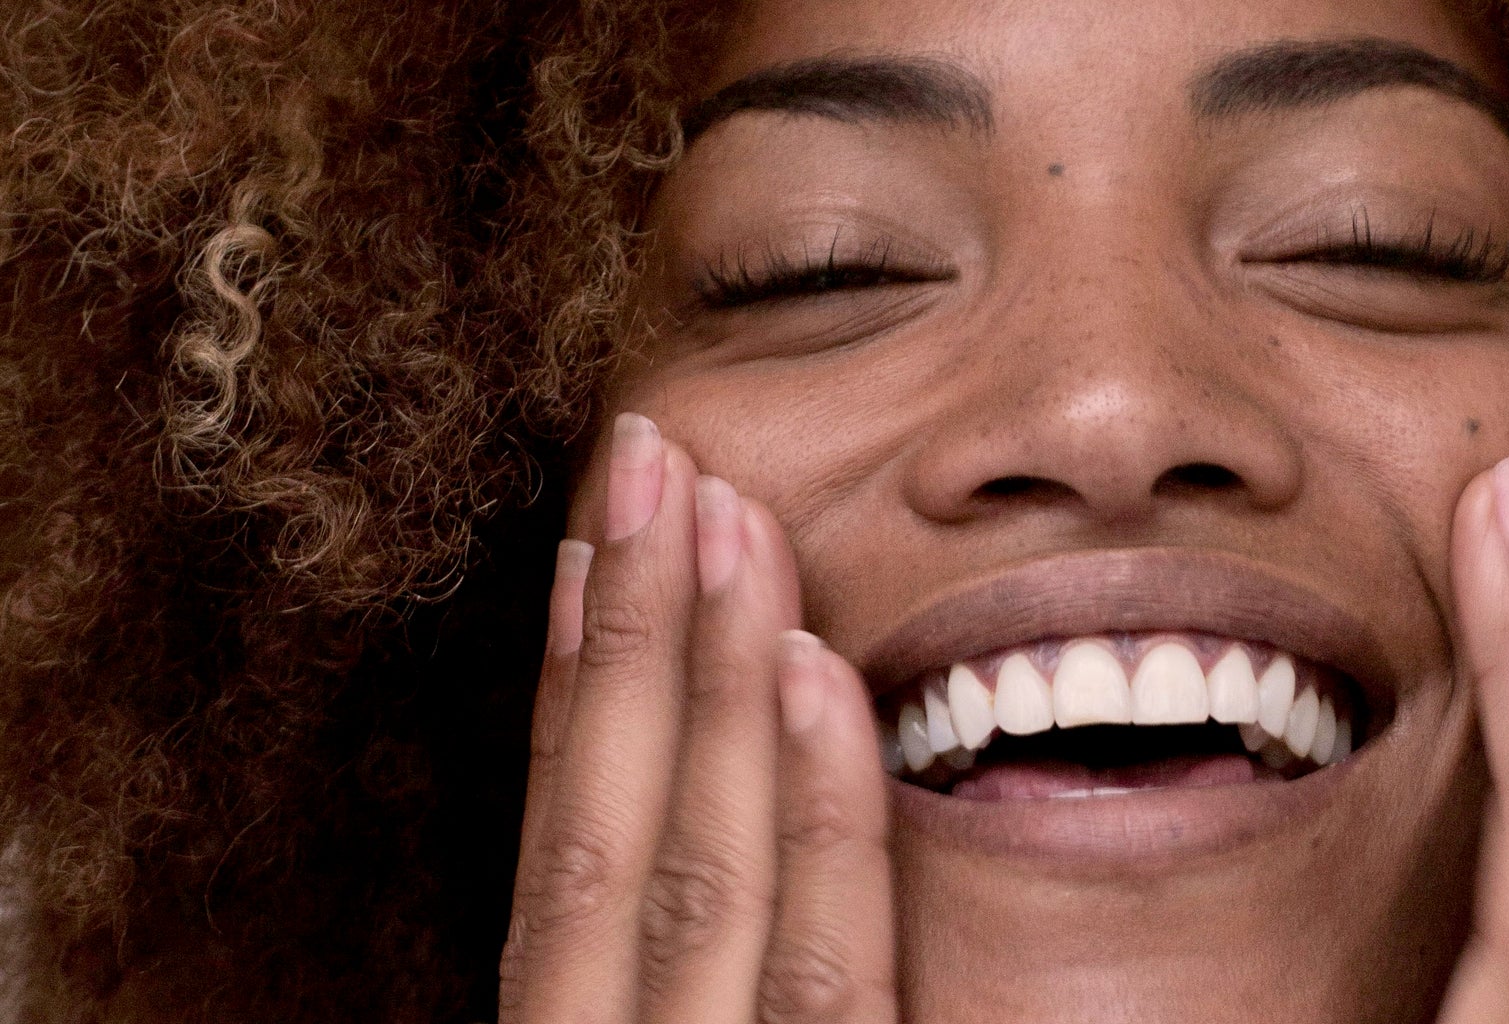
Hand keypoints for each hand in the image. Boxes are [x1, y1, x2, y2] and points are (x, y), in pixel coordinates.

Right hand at [499, 413, 897, 1023]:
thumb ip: (683, 981)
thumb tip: (682, 791)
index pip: (564, 852)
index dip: (573, 691)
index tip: (581, 551)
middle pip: (612, 830)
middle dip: (631, 629)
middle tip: (651, 457)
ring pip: (703, 867)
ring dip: (710, 676)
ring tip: (726, 515)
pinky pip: (831, 963)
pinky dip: (817, 809)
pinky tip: (813, 671)